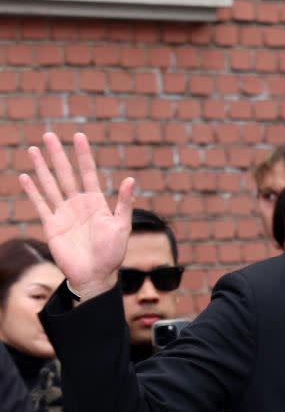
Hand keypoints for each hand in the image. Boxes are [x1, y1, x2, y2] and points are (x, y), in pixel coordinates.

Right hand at [19, 132, 134, 300]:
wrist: (95, 276)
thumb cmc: (112, 255)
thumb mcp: (122, 227)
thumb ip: (124, 204)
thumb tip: (130, 179)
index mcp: (96, 203)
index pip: (88, 173)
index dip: (83, 155)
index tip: (78, 136)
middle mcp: (78, 205)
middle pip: (65, 174)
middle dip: (57, 154)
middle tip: (49, 135)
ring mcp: (64, 214)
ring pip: (50, 185)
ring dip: (41, 168)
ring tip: (33, 149)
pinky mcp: (52, 226)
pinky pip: (40, 204)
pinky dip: (32, 191)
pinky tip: (25, 176)